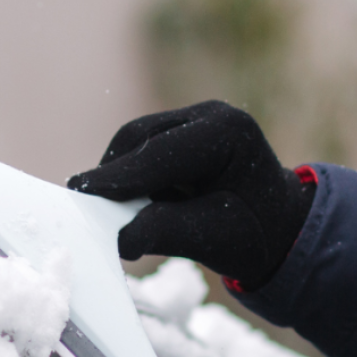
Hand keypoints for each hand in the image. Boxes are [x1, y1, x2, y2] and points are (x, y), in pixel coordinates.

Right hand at [67, 101, 314, 289]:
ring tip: (115, 217)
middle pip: (139, 138)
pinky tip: (133, 206)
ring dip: (118, 179)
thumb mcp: (213, 240)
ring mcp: (192, 120)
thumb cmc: (252, 236)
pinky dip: (128, 180)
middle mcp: (209, 115)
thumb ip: (166, 232)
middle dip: (112, 176)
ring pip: (133, 143)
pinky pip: (138, 152)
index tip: (81, 195)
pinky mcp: (177, 133)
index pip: (160, 151)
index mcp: (228, 132)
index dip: (118, 176)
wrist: (274, 230)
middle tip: (88, 213)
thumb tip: (119, 238)